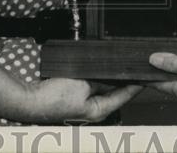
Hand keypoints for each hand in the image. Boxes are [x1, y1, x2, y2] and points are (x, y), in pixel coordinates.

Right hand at [21, 78, 142, 122]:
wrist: (31, 101)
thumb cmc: (54, 98)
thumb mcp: (82, 84)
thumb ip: (99, 79)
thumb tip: (111, 74)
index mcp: (99, 111)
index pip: (124, 96)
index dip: (135, 85)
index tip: (145, 76)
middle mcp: (94, 110)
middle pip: (115, 92)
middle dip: (123, 80)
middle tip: (132, 66)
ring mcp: (84, 105)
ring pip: (103, 88)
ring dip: (109, 78)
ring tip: (116, 66)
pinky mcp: (76, 98)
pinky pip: (91, 87)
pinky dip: (97, 78)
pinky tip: (96, 69)